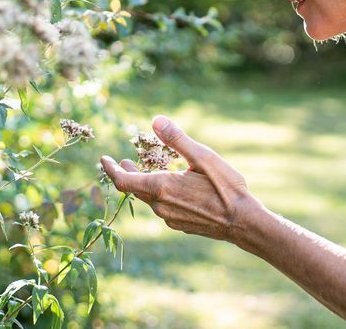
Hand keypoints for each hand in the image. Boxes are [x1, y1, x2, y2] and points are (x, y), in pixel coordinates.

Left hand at [100, 115, 262, 243]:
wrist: (242, 223)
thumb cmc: (225, 188)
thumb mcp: (204, 158)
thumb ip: (178, 140)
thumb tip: (155, 121)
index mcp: (162, 187)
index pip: (123, 181)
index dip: (111, 169)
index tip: (103, 159)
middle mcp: (161, 206)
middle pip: (134, 189)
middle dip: (127, 174)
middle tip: (122, 162)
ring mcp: (170, 218)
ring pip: (149, 199)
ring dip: (144, 184)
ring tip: (146, 171)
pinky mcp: (180, 225)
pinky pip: (162, 207)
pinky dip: (159, 194)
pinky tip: (170, 188)